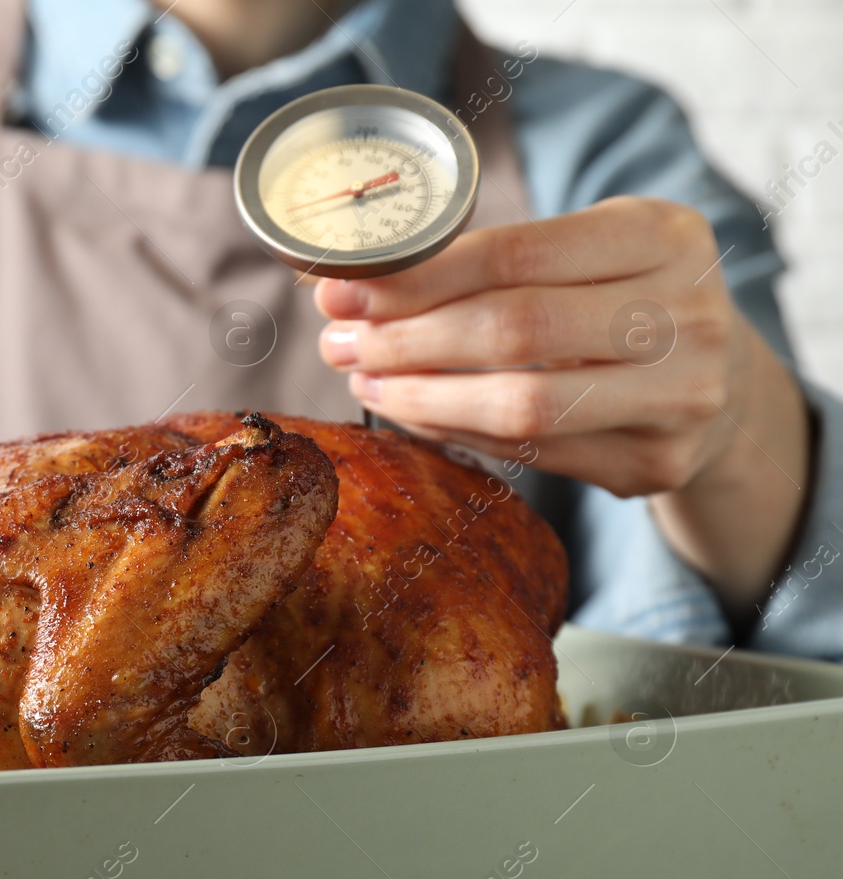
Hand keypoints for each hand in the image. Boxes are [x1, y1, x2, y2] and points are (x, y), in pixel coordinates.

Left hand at [313, 196, 809, 616]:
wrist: (723, 381)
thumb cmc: (622, 299)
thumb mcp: (586, 250)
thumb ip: (487, 258)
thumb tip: (340, 281)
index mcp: (663, 233)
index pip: (514, 255)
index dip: (416, 277)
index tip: (341, 291)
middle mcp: (688, 312)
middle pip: (513, 330)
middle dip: (406, 339)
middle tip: (337, 342)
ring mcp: (682, 396)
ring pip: (520, 404)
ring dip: (420, 397)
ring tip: (364, 380)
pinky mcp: (657, 463)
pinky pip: (530, 453)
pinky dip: (456, 431)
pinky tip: (411, 412)